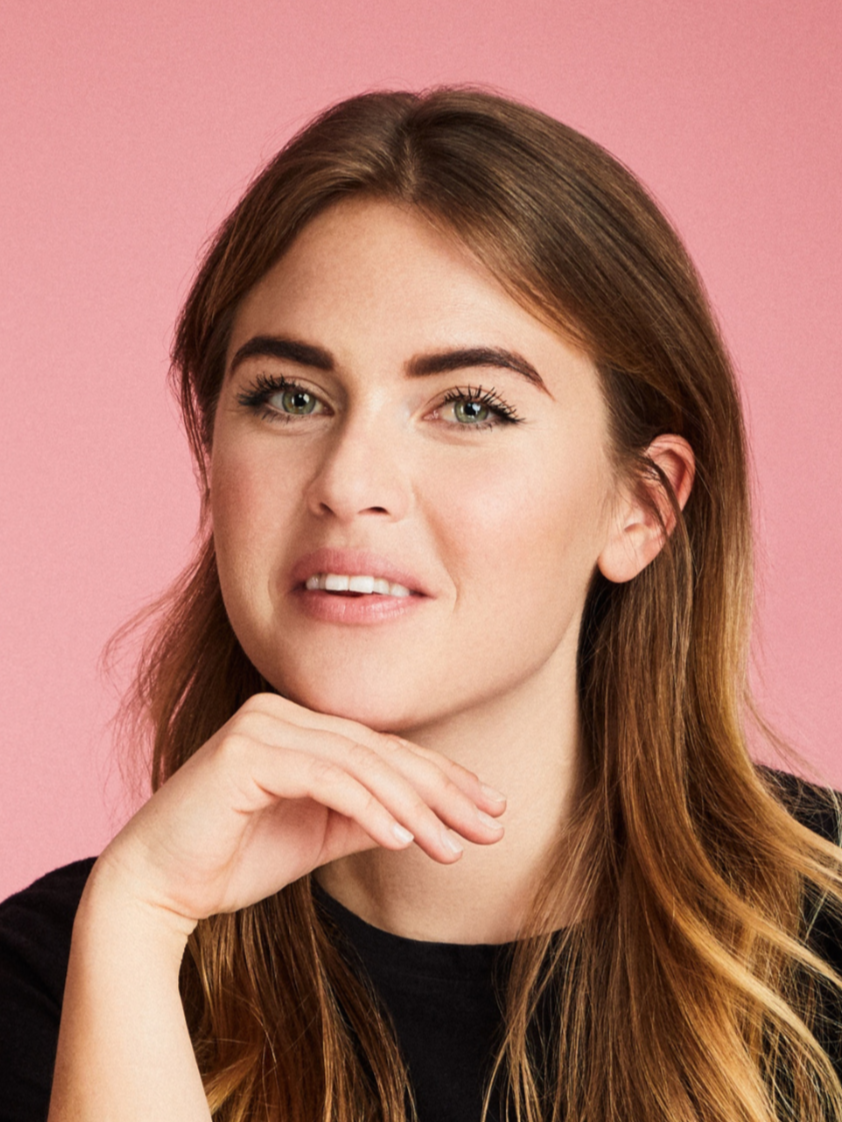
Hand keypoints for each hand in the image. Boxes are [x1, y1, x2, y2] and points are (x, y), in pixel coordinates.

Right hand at [93, 693, 506, 932]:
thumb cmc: (231, 859)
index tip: (491, 810)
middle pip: (381, 751)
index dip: (442, 779)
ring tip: (455, 846)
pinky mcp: (245, 752)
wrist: (157, 887)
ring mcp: (261, 725)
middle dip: (443, 792)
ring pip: (360, 764)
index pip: (384, 749)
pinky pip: (325, 779)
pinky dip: (369, 808)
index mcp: (297, 723)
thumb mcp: (318, 836)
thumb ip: (366, 816)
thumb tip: (427, 816)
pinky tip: (404, 839)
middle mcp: (280, 712)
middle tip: (493, 825)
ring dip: (415, 807)